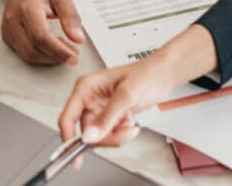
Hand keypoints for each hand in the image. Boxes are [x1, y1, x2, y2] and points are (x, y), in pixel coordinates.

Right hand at [2, 0, 84, 64]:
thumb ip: (71, 17)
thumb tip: (78, 39)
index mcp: (27, 7)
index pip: (40, 37)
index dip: (57, 51)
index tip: (73, 57)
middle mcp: (13, 19)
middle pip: (33, 49)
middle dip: (55, 56)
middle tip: (73, 54)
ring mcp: (8, 29)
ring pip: (28, 55)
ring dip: (49, 58)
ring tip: (65, 49)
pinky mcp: (7, 36)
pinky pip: (24, 52)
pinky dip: (40, 54)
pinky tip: (52, 47)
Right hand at [58, 59, 176, 147]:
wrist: (163, 75)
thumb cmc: (146, 74)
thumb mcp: (126, 96)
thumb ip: (106, 118)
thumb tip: (89, 136)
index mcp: (86, 88)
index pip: (68, 117)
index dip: (69, 138)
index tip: (75, 157)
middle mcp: (90, 99)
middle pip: (86, 131)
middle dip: (106, 136)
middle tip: (122, 131)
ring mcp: (100, 108)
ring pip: (99, 136)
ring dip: (116, 136)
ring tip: (129, 124)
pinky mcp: (110, 116)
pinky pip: (110, 134)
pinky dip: (121, 134)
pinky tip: (130, 122)